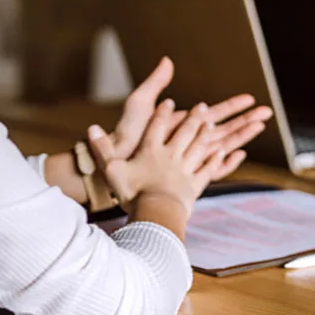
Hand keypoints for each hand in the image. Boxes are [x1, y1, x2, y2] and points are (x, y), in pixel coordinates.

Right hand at [89, 100, 223, 217]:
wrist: (157, 213)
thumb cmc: (133, 193)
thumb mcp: (112, 170)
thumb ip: (102, 149)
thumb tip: (91, 128)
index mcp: (151, 151)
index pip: (157, 127)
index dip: (162, 113)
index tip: (168, 101)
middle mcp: (171, 156)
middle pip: (184, 132)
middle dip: (192, 117)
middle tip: (200, 106)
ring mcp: (185, 170)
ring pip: (199, 146)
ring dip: (205, 134)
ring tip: (211, 123)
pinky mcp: (194, 186)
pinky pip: (208, 169)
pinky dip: (216, 160)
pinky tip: (223, 153)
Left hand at [111, 57, 271, 180]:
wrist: (115, 156)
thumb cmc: (126, 132)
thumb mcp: (140, 102)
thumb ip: (156, 82)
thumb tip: (168, 60)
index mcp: (183, 124)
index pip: (214, 114)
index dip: (232, 107)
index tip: (250, 98)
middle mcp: (189, 140)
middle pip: (224, 130)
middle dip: (246, 120)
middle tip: (267, 112)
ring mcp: (188, 156)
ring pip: (222, 147)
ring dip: (241, 137)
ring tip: (260, 127)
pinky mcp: (184, 171)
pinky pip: (209, 168)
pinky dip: (224, 162)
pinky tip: (237, 154)